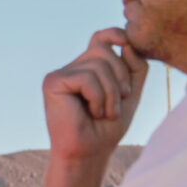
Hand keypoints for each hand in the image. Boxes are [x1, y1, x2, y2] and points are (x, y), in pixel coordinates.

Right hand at [42, 28, 149, 186]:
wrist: (89, 153)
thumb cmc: (107, 128)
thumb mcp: (129, 93)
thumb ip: (134, 66)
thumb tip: (126, 43)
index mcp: (88, 68)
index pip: (101, 38)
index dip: (115, 34)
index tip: (127, 42)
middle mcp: (72, 68)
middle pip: (105, 49)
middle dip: (120, 77)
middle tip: (118, 105)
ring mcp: (60, 74)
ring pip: (98, 64)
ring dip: (111, 93)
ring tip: (104, 114)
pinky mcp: (52, 82)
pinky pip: (87, 78)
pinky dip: (97, 97)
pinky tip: (91, 113)